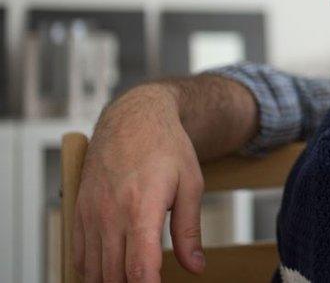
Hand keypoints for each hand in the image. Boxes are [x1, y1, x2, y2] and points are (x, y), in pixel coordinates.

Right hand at [74, 85, 205, 281]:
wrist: (133, 119)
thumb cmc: (167, 148)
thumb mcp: (191, 185)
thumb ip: (189, 230)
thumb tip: (196, 267)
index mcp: (141, 207)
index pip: (139, 265)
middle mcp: (110, 213)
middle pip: (114, 274)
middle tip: (151, 281)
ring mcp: (90, 213)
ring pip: (93, 270)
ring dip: (112, 280)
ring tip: (134, 276)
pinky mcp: (78, 212)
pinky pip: (78, 255)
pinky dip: (92, 270)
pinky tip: (111, 269)